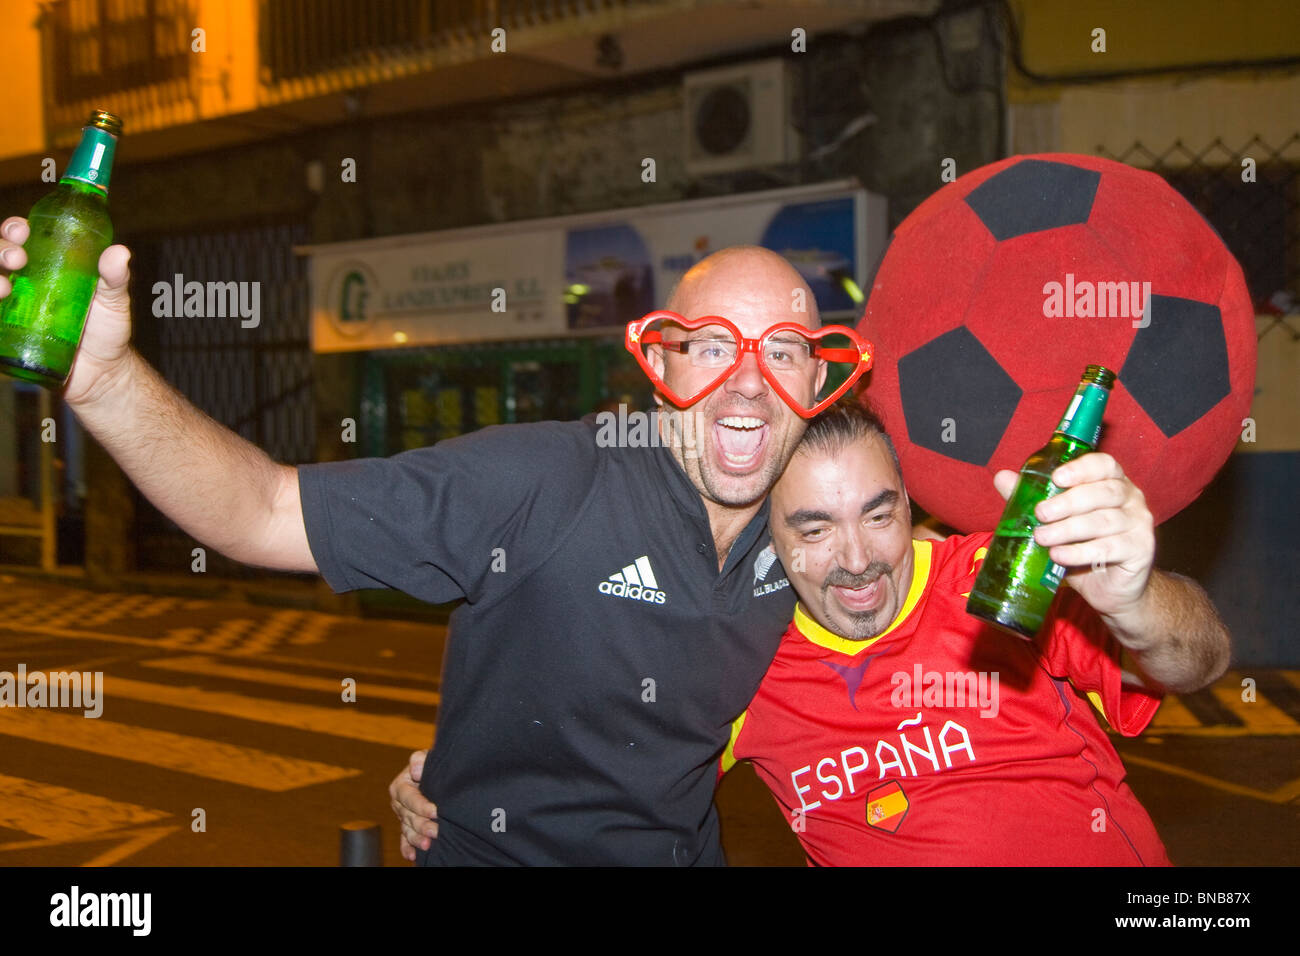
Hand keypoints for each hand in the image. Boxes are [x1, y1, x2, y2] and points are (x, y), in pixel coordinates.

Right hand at [0, 216, 133, 405]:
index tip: (22, 231)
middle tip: (17, 259)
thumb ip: (115, 278)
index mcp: (44, 266)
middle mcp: (22, 283)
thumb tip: (119, 252)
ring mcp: (11, 309)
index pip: (18, 238)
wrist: (102, 372)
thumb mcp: (114, 301)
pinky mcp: (6, 335)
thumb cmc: (106, 331)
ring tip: (3, 288)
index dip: (13, 230)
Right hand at [388, 749, 438, 862]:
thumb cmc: (433, 764)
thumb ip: (420, 759)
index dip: (421, 805)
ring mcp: (403, 817)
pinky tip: (413, 856)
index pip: (409, 798)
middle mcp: (399, 804)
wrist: (438, 775)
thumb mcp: (427, 757)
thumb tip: (415, 769)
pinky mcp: (408, 827)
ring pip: (407, 830)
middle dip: (422, 825)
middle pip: (408, 817)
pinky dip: (408, 848)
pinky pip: (405, 840)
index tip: (435, 811)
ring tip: (427, 845)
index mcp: (400, 787)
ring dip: (416, 839)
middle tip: (437, 831)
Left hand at [993, 451, 1153, 617]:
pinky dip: (1080, 551)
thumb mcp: (1055, 521)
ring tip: (1042, 537)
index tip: (1056, 478)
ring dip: (1069, 529)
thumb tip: (1002, 477)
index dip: (1081, 468)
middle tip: (1040, 514)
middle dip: (1067, 502)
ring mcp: (1139, 523)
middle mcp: (1131, 498)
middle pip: (1102, 492)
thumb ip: (1032, 497)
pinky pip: (1110, 548)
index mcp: (1111, 482)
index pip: (1103, 464)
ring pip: (1104, 520)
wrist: (1110, 588)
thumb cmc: (1081, 547)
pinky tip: (1058, 555)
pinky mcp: (1141, 550)